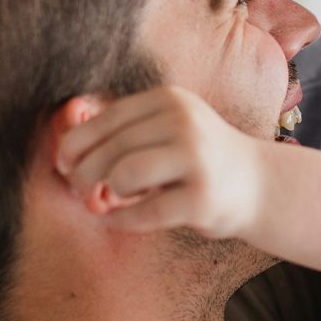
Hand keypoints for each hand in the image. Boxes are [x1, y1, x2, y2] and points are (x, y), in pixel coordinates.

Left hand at [55, 87, 267, 238]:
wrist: (257, 184)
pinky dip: (121, 220)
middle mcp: (184, 123)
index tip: (64, 164)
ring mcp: (196, 161)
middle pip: (110, 149)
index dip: (75, 144)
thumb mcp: (168, 127)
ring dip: (105, 193)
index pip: (106, 119)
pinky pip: (144, 212)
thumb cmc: (197, 158)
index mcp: (170, 100)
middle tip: (81, 190)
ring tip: (107, 200)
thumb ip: (124, 129)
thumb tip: (63, 149)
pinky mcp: (202, 199)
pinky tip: (117, 220)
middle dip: (84, 174)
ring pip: (123, 176)